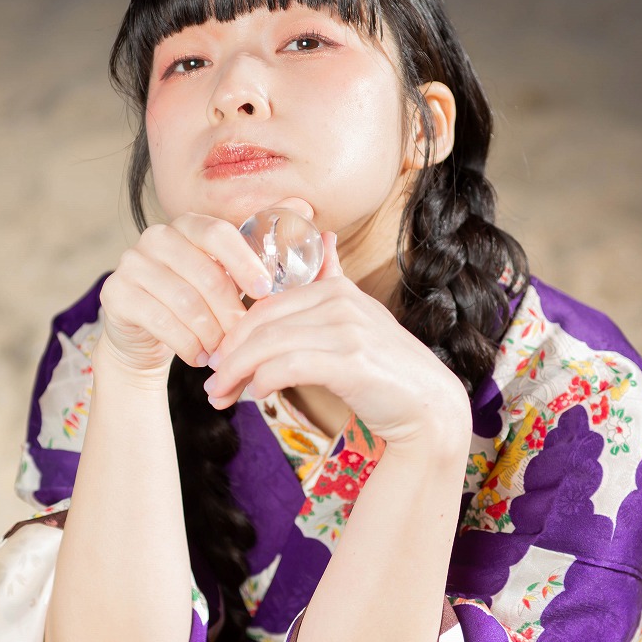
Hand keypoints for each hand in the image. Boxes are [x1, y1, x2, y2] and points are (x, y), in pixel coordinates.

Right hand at [94, 211, 275, 382]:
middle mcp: (156, 237)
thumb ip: (264, 242)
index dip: (244, 262)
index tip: (264, 291)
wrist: (148, 335)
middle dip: (231, 312)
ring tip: (221, 351)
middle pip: (205, 274)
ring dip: (210, 333)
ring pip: (185, 302)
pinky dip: (186, 344)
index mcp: (188, 225)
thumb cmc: (200, 301)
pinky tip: (198, 356)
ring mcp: (131, 263)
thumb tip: (305, 205)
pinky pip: (160, 321)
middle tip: (243, 338)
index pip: (219, 233)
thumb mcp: (233, 274)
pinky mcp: (115, 293)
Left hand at [201, 234, 470, 446]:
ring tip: (221, 396)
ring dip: (237, 373)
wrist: (430, 406)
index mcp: (334, 289)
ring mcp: (346, 329)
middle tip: (211, 385)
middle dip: (229, 355)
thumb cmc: (384, 369)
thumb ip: (334, 280)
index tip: (217, 361)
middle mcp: (339, 302)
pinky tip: (256, 394)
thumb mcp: (357, 318)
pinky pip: (288, 366)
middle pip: (261, 323)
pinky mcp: (349, 361)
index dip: (234, 334)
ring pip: (269, 345)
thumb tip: (324, 236)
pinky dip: (264, 380)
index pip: (265, 307)